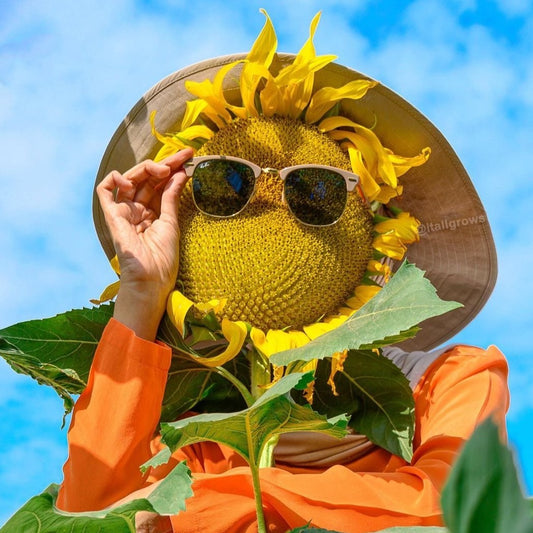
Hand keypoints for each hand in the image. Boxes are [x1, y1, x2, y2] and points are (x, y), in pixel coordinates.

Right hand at [96, 148, 193, 339]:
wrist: (151, 281)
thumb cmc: (163, 259)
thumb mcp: (172, 222)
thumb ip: (172, 197)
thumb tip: (181, 174)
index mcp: (153, 212)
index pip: (161, 184)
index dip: (173, 169)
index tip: (190, 157)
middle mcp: (138, 209)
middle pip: (147, 179)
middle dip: (164, 164)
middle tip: (183, 157)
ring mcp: (125, 212)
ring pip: (129, 179)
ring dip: (146, 169)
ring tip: (163, 169)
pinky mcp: (112, 217)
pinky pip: (105, 192)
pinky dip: (114, 180)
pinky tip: (131, 179)